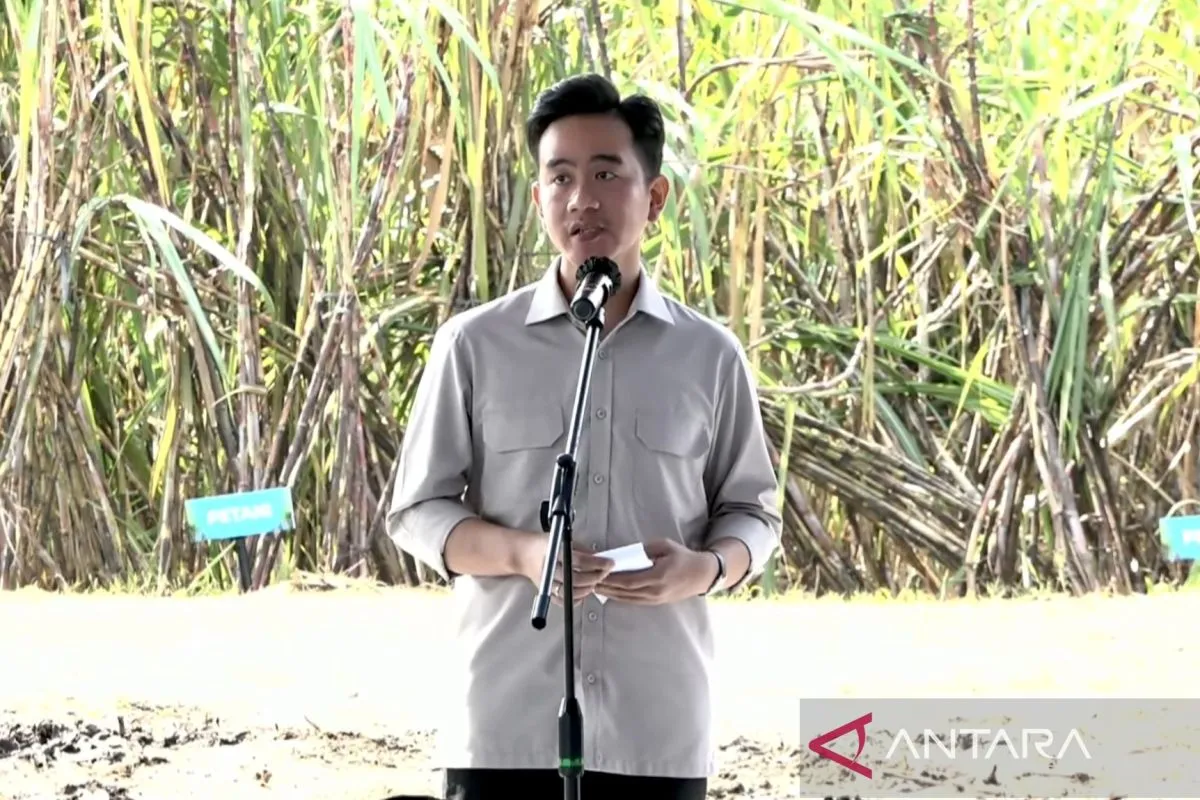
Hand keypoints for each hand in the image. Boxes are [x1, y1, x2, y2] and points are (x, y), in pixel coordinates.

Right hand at [518, 536, 614, 606]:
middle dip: (595, 577)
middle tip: (604, 572)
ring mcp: (546, 583)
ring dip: (588, 588)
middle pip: (576, 579)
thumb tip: (600, 558)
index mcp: (553, 552)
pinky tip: (583, 591)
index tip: (609, 563)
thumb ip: (582, 550)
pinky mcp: (546, 592)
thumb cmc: (543, 545)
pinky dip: (577, 599)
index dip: (597, 563)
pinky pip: (563, 602)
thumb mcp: (563, 539)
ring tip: (595, 580)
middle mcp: (548, 569)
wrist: (524, 554)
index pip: (579, 560)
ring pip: (571, 592)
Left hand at [594, 539, 716, 605]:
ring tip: (597, 589)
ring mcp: (656, 599)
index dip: (612, 580)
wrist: (702, 575)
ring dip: (612, 595)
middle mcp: (656, 591)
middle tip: (591, 583)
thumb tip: (629, 553)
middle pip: (626, 592)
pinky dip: (622, 597)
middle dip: (607, 588)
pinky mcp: (657, 602)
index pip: (629, 581)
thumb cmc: (684, 557)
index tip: (599, 576)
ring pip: (629, 599)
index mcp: (658, 577)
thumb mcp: (666, 546)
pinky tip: (612, 593)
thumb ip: (646, 549)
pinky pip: (635, 601)